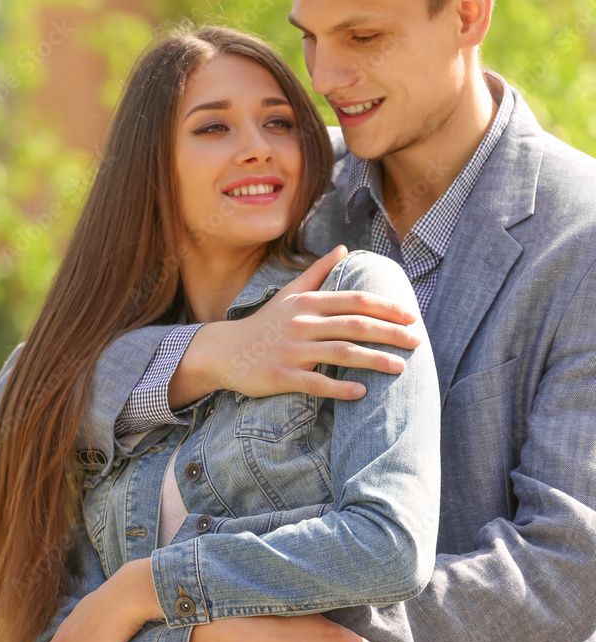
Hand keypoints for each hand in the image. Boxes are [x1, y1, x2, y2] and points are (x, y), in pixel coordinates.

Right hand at [169, 245, 420, 407]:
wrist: (225, 351)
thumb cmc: (265, 323)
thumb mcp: (289, 293)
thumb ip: (317, 271)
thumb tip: (343, 248)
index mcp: (307, 302)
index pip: (355, 301)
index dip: (386, 308)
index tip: (411, 316)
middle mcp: (301, 323)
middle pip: (354, 326)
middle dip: (390, 333)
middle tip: (417, 342)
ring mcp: (291, 350)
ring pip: (340, 354)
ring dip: (374, 360)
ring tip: (401, 368)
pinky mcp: (281, 376)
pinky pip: (315, 383)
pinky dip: (339, 387)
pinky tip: (361, 393)